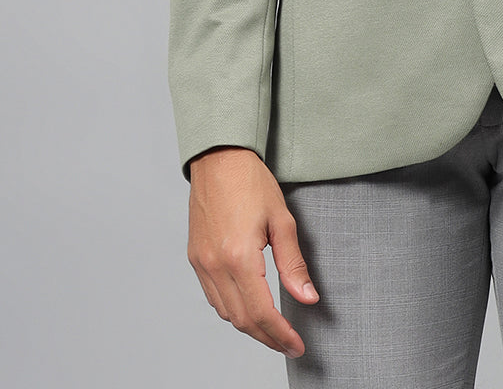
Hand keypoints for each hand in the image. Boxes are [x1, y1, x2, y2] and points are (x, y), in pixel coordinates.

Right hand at [187, 145, 318, 357]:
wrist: (219, 158)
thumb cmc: (251, 181)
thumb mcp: (282, 219)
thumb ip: (293, 264)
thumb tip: (307, 298)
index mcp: (239, 257)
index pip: (261, 312)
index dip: (280, 335)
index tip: (297, 346)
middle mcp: (215, 265)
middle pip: (242, 320)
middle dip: (267, 337)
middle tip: (288, 344)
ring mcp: (201, 263)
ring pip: (225, 312)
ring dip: (249, 326)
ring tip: (273, 329)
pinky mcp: (195, 257)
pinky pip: (212, 296)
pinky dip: (232, 309)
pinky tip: (248, 306)